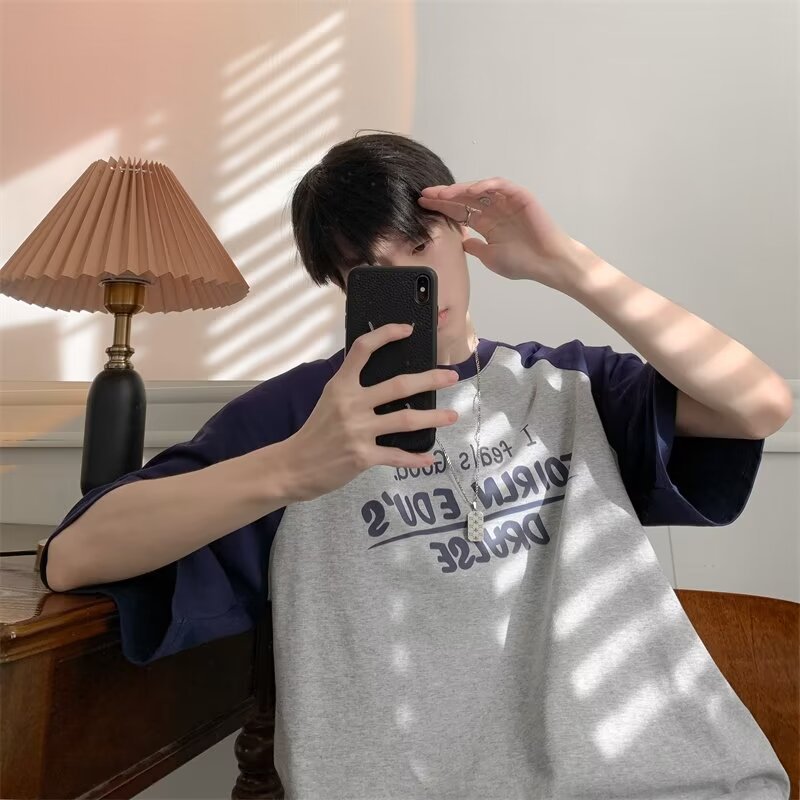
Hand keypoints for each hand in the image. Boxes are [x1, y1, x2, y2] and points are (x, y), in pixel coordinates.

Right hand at [285, 323, 459, 500]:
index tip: (407, 329)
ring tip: (452, 415)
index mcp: (341, 385)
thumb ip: (352, 388)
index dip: (386, 335)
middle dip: (430, 379)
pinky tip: (430, 457)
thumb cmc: (315, 432)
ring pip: (406, 420)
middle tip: (451, 376)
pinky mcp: (363, 456)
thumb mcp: (329, 400)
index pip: (363, 350)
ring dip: (433, 418)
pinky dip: (416, 458)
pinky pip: (397, 455)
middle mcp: (351, 404)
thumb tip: (385, 381)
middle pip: (399, 386)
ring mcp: (358, 431)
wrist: (293, 466)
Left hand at [418, 176, 586, 290]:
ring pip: (479, 190)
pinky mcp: (519, 196)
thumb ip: (474, 248)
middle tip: (425, 194)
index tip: (423, 206)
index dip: (442, 208)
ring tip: (443, 193)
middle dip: (444, 196)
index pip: (459, 212)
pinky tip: (470, 190)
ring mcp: (506, 202)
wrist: (547, 263)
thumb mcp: (489, 257)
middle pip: (464, 198)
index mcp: (486, 224)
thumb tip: (460, 242)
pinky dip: (485, 185)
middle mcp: (494, 210)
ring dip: (460, 190)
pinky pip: (500, 186)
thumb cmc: (522, 263)